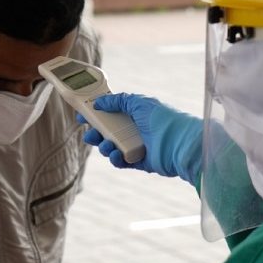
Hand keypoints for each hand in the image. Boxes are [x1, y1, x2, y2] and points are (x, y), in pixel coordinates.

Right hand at [77, 93, 202, 184]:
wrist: (181, 144)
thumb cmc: (163, 119)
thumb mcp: (138, 103)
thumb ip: (118, 101)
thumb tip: (99, 102)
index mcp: (134, 113)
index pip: (110, 113)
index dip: (95, 114)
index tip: (82, 115)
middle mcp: (134, 129)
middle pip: (107, 131)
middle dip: (95, 132)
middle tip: (89, 133)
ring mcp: (135, 146)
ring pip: (111, 147)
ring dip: (104, 146)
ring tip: (106, 145)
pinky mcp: (138, 161)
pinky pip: (120, 161)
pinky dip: (115, 158)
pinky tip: (116, 155)